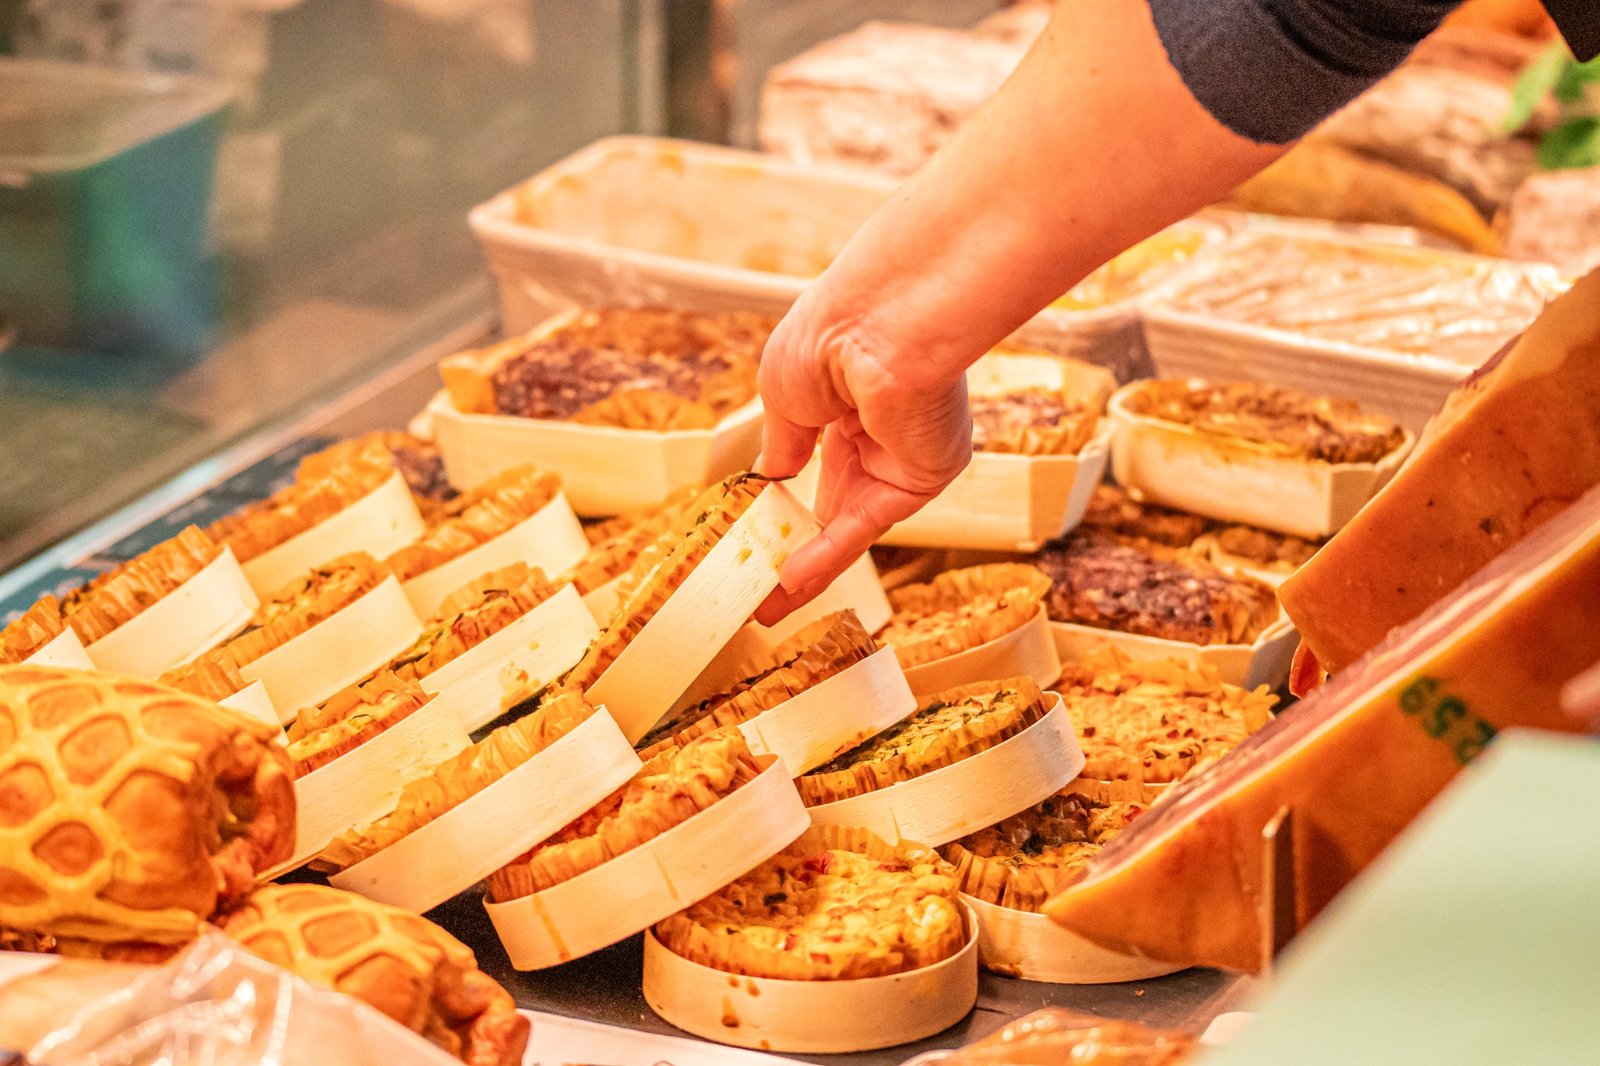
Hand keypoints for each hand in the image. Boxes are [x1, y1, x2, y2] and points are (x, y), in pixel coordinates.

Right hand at [753, 283, 972, 624]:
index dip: (789, 499)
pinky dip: (827, 555)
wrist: (878, 321)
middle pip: (836, 503)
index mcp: (848, 401)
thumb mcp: (782, 394)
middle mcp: (881, 432)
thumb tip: (771, 480)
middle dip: (798, 546)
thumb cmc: (828, 338)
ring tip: (769, 607)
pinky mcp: (922, 478)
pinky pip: (865, 525)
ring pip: (848, 524)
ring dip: (809, 568)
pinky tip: (790, 583)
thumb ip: (782, 445)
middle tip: (762, 586)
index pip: (819, 461)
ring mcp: (904, 457)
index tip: (758, 530)